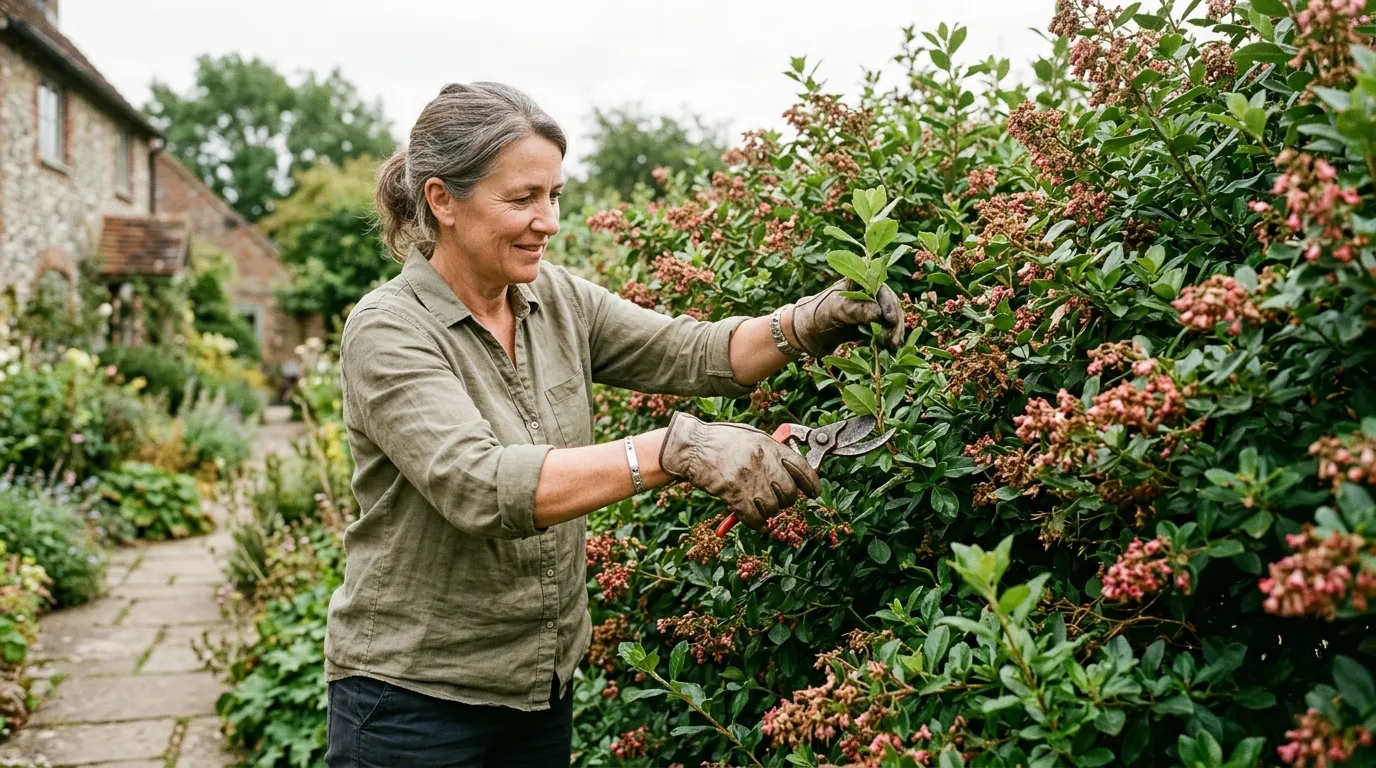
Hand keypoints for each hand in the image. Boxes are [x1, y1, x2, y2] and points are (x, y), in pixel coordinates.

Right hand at [659, 413, 819, 531]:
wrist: (692, 447)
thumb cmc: (721, 441)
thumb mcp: (751, 438)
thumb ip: (772, 453)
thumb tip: (792, 471)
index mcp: (769, 446)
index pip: (802, 467)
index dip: (812, 483)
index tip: (814, 491)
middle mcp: (763, 462)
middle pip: (789, 493)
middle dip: (786, 500)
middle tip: (778, 499)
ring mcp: (749, 480)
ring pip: (773, 508)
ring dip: (768, 511)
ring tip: (758, 504)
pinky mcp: (734, 495)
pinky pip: (755, 518)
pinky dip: (756, 522)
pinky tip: (752, 519)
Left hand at [789, 279, 904, 357]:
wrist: (808, 332)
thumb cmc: (818, 314)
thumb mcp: (836, 310)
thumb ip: (856, 310)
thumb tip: (878, 313)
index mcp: (859, 280)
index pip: (881, 289)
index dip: (889, 303)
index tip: (889, 320)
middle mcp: (868, 292)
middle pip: (890, 304)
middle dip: (895, 322)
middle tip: (893, 341)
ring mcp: (870, 308)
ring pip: (891, 317)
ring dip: (894, 332)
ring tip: (892, 347)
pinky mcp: (870, 323)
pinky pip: (885, 328)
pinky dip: (889, 337)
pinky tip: (890, 348)